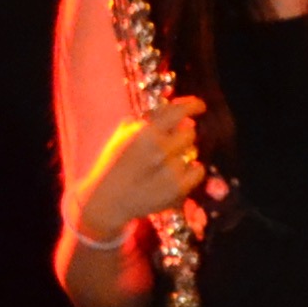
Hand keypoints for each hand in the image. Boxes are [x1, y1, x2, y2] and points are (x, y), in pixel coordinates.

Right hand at [68, 98, 208, 240]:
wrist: (108, 201)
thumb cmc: (114, 165)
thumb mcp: (123, 135)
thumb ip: (147, 120)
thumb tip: (172, 112)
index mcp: (145, 133)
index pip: (178, 112)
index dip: (193, 106)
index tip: (199, 106)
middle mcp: (160, 149)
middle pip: (189, 133)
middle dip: (181, 136)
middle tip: (170, 144)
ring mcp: (170, 170)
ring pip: (193, 152)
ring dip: (181, 155)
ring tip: (163, 166)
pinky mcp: (178, 189)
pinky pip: (198, 170)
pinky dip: (191, 171)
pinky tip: (175, 175)